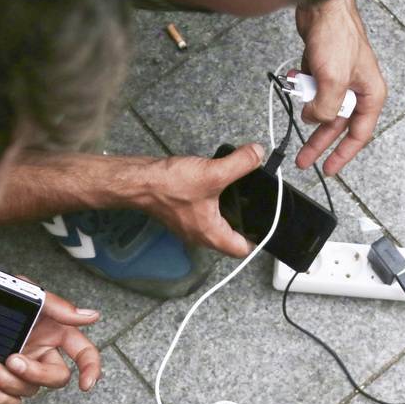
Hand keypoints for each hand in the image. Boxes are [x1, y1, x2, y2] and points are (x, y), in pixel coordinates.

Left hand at [0, 285, 100, 403]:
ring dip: (7, 381)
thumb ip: (56, 305)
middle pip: (56, 377)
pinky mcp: (1, 383)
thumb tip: (90, 316)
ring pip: (29, 391)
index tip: (85, 383)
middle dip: (36, 372)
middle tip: (13, 359)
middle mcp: (39, 352)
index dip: (90, 368)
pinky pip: (10, 402)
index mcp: (51, 330)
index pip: (82, 351)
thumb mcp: (21, 293)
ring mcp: (19, 370)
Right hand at [137, 144, 264, 257]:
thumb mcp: (213, 173)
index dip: (257, 238)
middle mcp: (201, 235)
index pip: (242, 250)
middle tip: (254, 203)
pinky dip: (212, 201)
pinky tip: (214, 184)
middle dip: (243, 221)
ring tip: (237, 192)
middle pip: (230, 237)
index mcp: (212, 235)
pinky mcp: (181, 213)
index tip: (264, 220)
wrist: (139, 182)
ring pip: (216, 224)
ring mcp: (189, 225)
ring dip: (227, 210)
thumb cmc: (170, 186)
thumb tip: (258, 154)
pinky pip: (203, 213)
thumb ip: (240, 164)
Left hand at [294, 0, 385, 175]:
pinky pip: (313, 93)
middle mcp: (358, 91)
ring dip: (309, 113)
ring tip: (296, 120)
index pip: (359, 135)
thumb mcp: (334, 80)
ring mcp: (340, 81)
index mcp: (370, 95)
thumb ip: (326, 108)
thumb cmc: (338, 36)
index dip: (343, 155)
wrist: (322, 8)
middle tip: (305, 159)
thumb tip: (315, 121)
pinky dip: (304, 93)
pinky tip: (297, 84)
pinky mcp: (324, 72)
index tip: (329, 169)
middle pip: (338, 127)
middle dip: (320, 143)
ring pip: (323, 110)